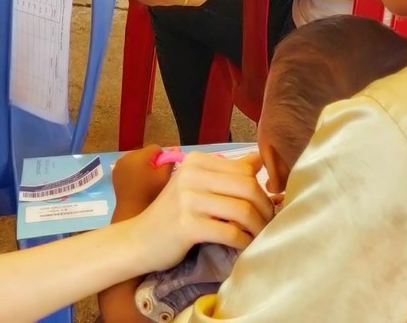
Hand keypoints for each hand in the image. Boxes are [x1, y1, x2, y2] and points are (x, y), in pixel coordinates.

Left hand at [112, 146, 171, 219]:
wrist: (131, 210)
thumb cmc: (150, 193)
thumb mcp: (164, 177)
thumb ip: (169, 162)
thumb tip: (175, 148)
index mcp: (139, 156)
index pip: (155, 148)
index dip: (161, 159)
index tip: (161, 172)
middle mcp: (127, 156)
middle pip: (145, 152)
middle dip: (151, 162)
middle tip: (153, 177)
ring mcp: (119, 164)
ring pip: (136, 158)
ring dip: (141, 165)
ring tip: (144, 180)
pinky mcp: (115, 171)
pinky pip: (127, 165)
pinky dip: (132, 170)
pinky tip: (135, 182)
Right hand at [128, 152, 272, 273]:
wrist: (138, 241)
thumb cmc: (170, 215)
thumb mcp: (196, 187)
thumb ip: (226, 173)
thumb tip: (259, 159)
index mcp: (196, 162)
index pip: (244, 169)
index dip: (262, 188)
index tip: (265, 206)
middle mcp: (192, 175)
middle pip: (248, 187)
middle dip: (265, 208)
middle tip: (268, 224)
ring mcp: (188, 200)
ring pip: (242, 210)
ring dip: (258, 227)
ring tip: (259, 236)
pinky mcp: (188, 226)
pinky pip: (230, 232)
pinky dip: (244, 242)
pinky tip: (245, 246)